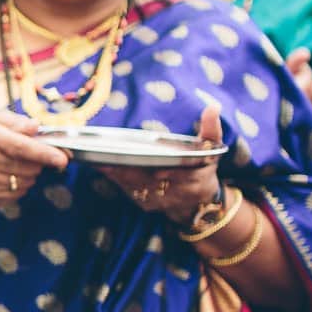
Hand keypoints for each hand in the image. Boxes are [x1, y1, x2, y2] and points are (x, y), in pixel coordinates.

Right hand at [0, 110, 68, 210]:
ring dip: (29, 175)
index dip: (44, 152)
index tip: (62, 158)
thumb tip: (36, 126)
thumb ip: (17, 121)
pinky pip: (18, 194)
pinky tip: (8, 178)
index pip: (21, 146)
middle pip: (28, 166)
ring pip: (26, 181)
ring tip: (15, 166)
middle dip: (38, 163)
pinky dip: (20, 186)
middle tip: (31, 157)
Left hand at [95, 104, 223, 226]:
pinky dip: (114, 177)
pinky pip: (127, 189)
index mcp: (192, 178)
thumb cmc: (203, 169)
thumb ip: (211, 129)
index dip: (155, 168)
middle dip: (126, 167)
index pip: (171, 173)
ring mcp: (158, 201)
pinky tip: (100, 164)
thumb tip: (213, 107)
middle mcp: (174, 193)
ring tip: (98, 156)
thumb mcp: (211, 149)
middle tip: (107, 153)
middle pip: (146, 179)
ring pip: (133, 185)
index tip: (137, 158)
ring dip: (115, 171)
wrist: (199, 204)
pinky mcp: (145, 204)